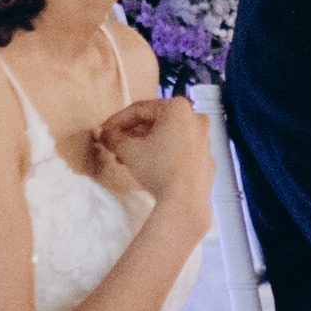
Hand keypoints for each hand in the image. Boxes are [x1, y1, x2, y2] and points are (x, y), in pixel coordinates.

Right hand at [89, 97, 210, 209]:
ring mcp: (203, 138)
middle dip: (132, 134)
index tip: (104, 131)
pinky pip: (180, 149)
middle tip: (114, 145)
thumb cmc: (159, 170)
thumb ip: (113, 137)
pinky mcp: (205, 158)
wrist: (184, 201)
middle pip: (155, 121)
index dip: (117, 121)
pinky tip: (149, 166)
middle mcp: (195, 118)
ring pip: (168, 135)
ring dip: (146, 144)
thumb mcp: (128, 150)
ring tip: (127, 158)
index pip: (139, 109)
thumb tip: (104, 134)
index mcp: (177, 108)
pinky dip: (163, 153)